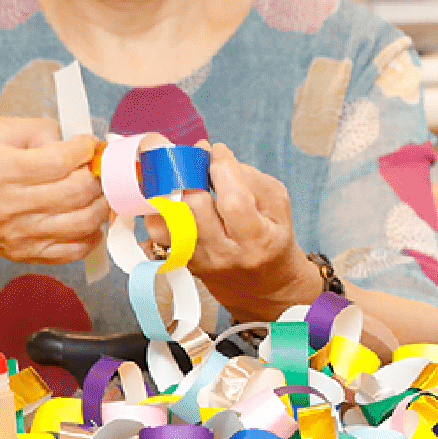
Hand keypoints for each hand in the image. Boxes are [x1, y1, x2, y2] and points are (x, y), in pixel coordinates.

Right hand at [0, 117, 109, 263]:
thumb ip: (36, 130)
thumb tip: (73, 140)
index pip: (60, 162)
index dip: (85, 149)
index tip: (88, 143)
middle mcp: (6, 206)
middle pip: (77, 192)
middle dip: (98, 175)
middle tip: (96, 166)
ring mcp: (16, 235)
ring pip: (83, 223)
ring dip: (102, 203)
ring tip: (98, 189)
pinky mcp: (23, 253)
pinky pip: (73, 251)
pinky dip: (91, 234)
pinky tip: (87, 216)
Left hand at [159, 142, 317, 321]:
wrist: (265, 287)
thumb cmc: (273, 238)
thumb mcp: (278, 206)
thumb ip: (252, 179)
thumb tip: (216, 157)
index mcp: (258, 239)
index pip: (234, 201)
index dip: (221, 169)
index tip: (217, 152)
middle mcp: (226, 253)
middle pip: (195, 207)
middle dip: (192, 175)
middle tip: (195, 162)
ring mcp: (201, 261)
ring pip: (171, 220)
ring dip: (172, 192)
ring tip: (180, 179)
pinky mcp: (183, 263)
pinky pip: (159, 234)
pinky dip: (160, 212)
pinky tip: (171, 200)